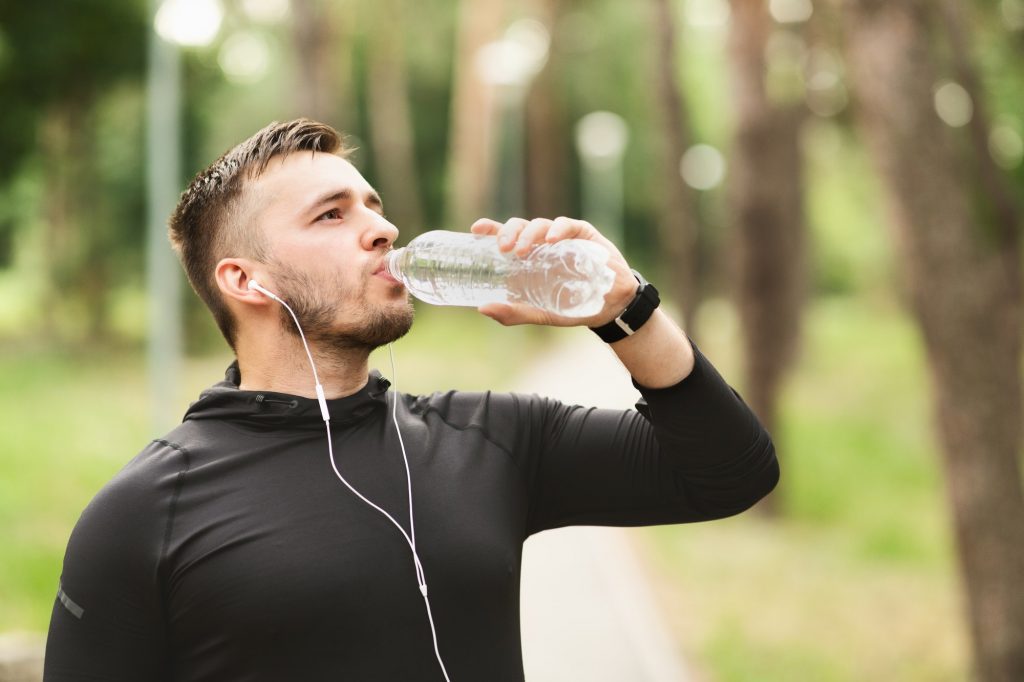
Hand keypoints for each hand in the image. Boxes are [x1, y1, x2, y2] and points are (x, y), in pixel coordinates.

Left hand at [469, 217, 638, 327]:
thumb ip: (512, 312)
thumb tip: (482, 308)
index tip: (475, 230)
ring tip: (522, 251)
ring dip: (528, 234)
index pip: (505, 237)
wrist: (608, 307)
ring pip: (539, 224)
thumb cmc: (570, 307)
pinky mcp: (582, 234)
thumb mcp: (538, 313)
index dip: (490, 229)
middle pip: (519, 227)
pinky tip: (551, 240)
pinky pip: (567, 225)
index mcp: (527, 258)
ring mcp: (561, 237)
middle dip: (508, 232)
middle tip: (503, 248)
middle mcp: (541, 244)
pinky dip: (557, 230)